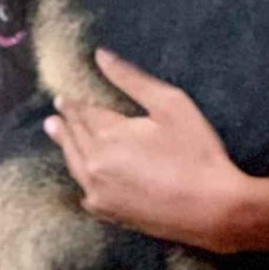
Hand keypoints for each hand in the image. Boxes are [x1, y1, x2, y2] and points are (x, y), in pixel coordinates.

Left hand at [43, 49, 249, 249]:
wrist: (213, 210)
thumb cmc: (197, 153)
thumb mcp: (171, 105)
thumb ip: (132, 79)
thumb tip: (100, 56)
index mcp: (108, 134)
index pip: (82, 113)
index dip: (73, 103)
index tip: (62, 97)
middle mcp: (94, 163)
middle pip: (74, 138)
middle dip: (65, 123)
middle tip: (55, 114)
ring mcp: (99, 192)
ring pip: (74, 164)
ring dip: (66, 147)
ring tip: (57, 133)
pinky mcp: (110, 214)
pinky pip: (86, 193)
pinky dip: (81, 178)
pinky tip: (83, 178)